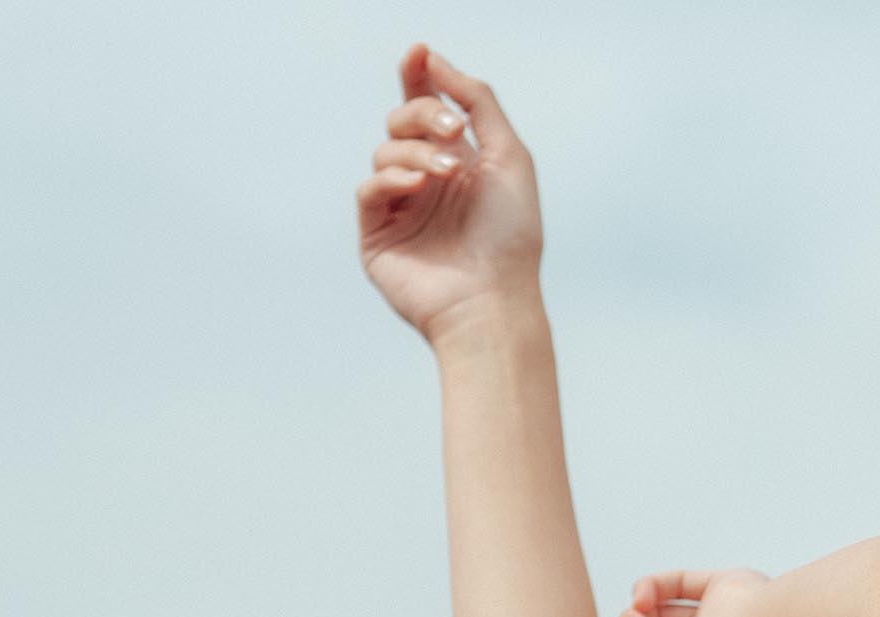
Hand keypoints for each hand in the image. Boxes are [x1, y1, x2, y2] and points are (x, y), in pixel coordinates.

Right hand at [356, 44, 542, 341]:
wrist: (495, 300)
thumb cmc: (511, 238)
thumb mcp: (509, 154)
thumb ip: (478, 101)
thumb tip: (435, 62)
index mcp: (456, 163)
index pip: (425, 110)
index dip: (418, 78)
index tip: (419, 53)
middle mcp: (426, 183)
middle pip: (401, 120)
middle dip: (425, 115)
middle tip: (456, 132)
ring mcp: (401, 210)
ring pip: (386, 150)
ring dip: (418, 151)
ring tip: (449, 173)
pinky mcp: (378, 237)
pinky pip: (369, 189)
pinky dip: (391, 177)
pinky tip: (419, 184)